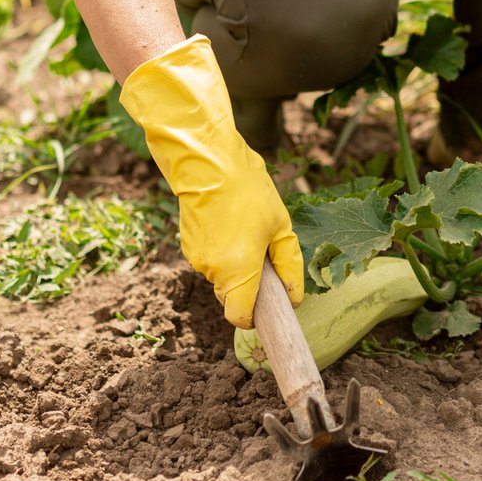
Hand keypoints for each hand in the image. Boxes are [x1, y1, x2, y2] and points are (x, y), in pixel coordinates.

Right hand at [118, 34, 303, 327]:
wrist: (208, 161)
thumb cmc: (249, 191)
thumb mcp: (281, 226)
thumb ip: (289, 266)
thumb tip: (294, 299)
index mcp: (238, 270)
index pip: (240, 319)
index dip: (254, 317)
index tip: (267, 303)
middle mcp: (213, 271)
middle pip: (232, 298)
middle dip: (249, 285)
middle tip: (263, 252)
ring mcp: (196, 259)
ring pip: (221, 278)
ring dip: (235, 265)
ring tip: (245, 229)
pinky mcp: (187, 246)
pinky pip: (210, 260)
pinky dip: (220, 251)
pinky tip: (228, 223)